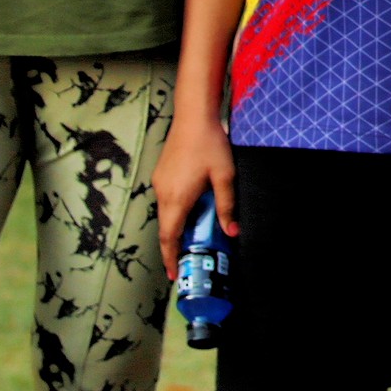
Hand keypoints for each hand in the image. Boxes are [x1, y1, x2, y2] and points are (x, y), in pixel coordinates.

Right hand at [151, 112, 236, 281]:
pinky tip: (189, 209)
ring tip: (191, 237)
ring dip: (174, 228)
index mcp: (176, 198)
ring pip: (164, 214)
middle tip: (185, 261)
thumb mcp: (224, 176)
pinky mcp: (161, 173)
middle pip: (165, 228)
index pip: (169, 237)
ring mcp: (159, 182)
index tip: (174, 274)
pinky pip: (165, 200)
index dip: (170, 258)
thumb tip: (231, 233)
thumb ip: (226, 206)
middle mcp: (163, 193)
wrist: (193, 116)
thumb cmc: (210, 145)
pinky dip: (174, 212)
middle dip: (173, 247)